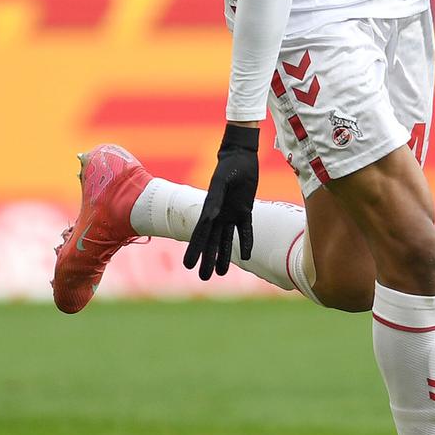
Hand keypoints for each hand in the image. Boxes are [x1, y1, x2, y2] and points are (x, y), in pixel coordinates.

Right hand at [182, 124, 258, 279]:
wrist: (242, 156)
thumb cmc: (230, 166)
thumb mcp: (222, 181)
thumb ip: (216, 198)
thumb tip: (210, 217)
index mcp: (210, 208)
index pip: (201, 233)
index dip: (195, 249)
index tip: (187, 264)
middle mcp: (219, 214)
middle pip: (212, 241)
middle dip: (207, 259)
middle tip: (203, 278)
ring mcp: (231, 214)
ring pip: (226, 240)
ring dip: (223, 256)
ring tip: (219, 273)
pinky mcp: (245, 211)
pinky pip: (245, 230)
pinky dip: (246, 242)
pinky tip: (247, 256)